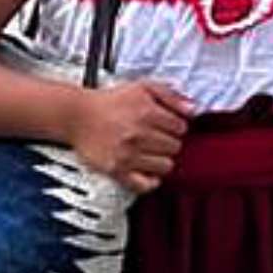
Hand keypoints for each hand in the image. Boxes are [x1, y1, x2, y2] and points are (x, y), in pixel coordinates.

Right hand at [67, 81, 193, 193]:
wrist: (78, 115)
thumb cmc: (111, 101)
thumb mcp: (143, 87)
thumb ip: (171, 95)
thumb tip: (194, 110)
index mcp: (146, 113)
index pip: (181, 128)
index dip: (176, 126)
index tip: (167, 126)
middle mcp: (138, 135)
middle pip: (175, 147)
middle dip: (169, 142)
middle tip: (158, 138)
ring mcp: (128, 155)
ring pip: (165, 166)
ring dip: (162, 160)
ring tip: (151, 152)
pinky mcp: (116, 171)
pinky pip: (145, 185)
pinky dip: (151, 181)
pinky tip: (148, 171)